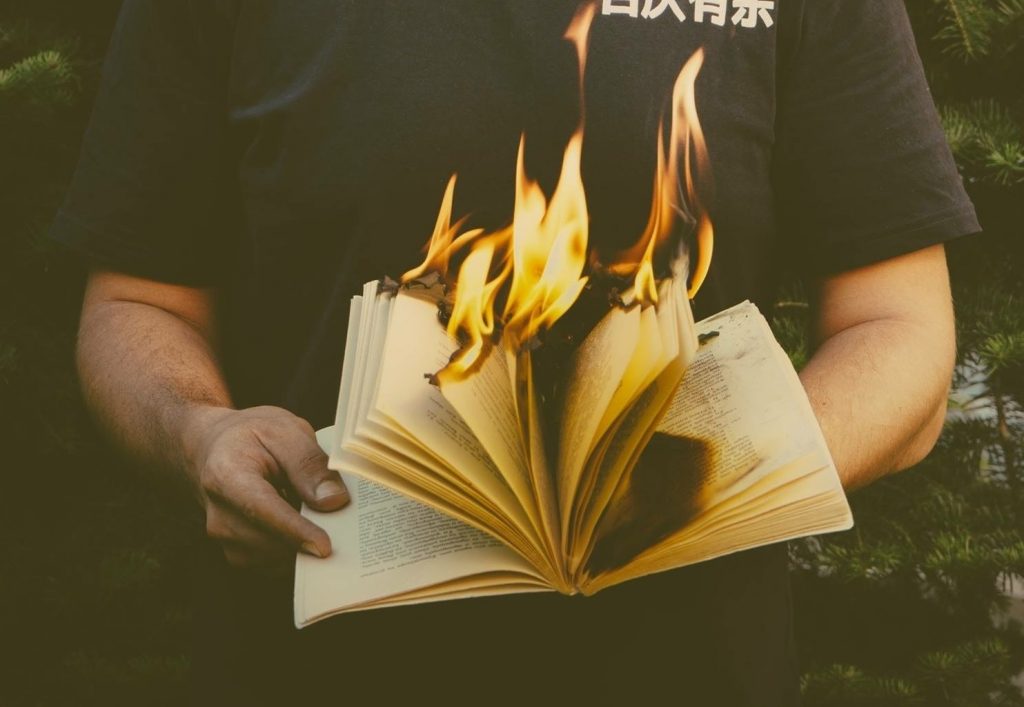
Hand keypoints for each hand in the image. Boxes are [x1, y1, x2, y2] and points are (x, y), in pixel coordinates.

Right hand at [182, 405, 349, 569]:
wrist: (216, 448)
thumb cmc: (253, 435)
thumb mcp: (285, 431)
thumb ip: (310, 463)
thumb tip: (334, 501)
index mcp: (226, 475)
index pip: (262, 510)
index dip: (295, 531)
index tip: (325, 547)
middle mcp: (219, 513)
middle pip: (270, 541)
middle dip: (309, 539)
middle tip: (344, 523)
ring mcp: (225, 538)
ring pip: (276, 558)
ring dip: (304, 545)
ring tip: (319, 516)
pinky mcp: (238, 553)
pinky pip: (276, 564)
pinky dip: (297, 550)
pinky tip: (306, 526)